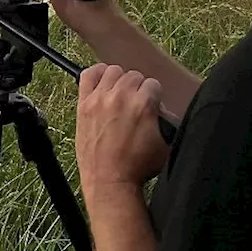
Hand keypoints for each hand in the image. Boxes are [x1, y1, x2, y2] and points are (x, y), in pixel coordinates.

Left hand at [76, 64, 170, 203]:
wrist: (110, 181)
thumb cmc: (136, 167)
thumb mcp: (165, 143)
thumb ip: (166, 119)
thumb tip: (162, 108)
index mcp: (143, 104)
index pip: (153, 84)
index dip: (154, 97)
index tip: (151, 107)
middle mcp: (121, 96)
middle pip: (134, 76)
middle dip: (138, 89)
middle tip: (136, 104)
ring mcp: (100, 98)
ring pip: (113, 71)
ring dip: (119, 81)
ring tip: (120, 94)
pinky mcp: (84, 104)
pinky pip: (88, 75)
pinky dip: (96, 74)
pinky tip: (102, 83)